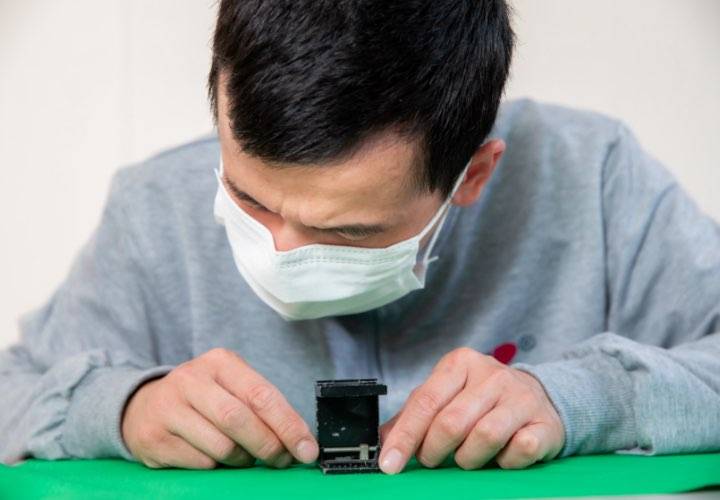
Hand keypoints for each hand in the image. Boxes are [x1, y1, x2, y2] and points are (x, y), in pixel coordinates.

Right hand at [121, 348, 318, 468]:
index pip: (261, 394)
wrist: (143, 407)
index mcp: (220, 362)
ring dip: (242, 459)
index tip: (307, 448)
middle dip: (268, 446)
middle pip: (239, 420)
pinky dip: (217, 467)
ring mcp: (169, 408)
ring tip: (243, 456)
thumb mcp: (231, 388)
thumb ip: (262, 407)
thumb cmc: (203, 399)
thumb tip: (300, 441)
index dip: (288, 425)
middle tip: (282, 460)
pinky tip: (214, 457)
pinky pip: (200, 463)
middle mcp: (191, 379)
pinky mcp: (154, 438)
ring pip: (221, 446)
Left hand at [378, 347, 563, 473]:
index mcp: (460, 364)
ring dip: (468, 459)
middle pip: (452, 422)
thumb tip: (384, 441)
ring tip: (466, 458)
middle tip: (432, 460)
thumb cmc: (483, 400)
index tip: (390, 464)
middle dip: (434, 451)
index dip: (405, 436)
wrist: (539, 397)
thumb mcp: (447, 396)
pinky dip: (504, 462)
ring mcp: (521, 397)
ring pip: (484, 437)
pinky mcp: (545, 422)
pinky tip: (500, 457)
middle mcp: (492, 375)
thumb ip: (414, 416)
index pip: (425, 401)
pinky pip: (519, 450)